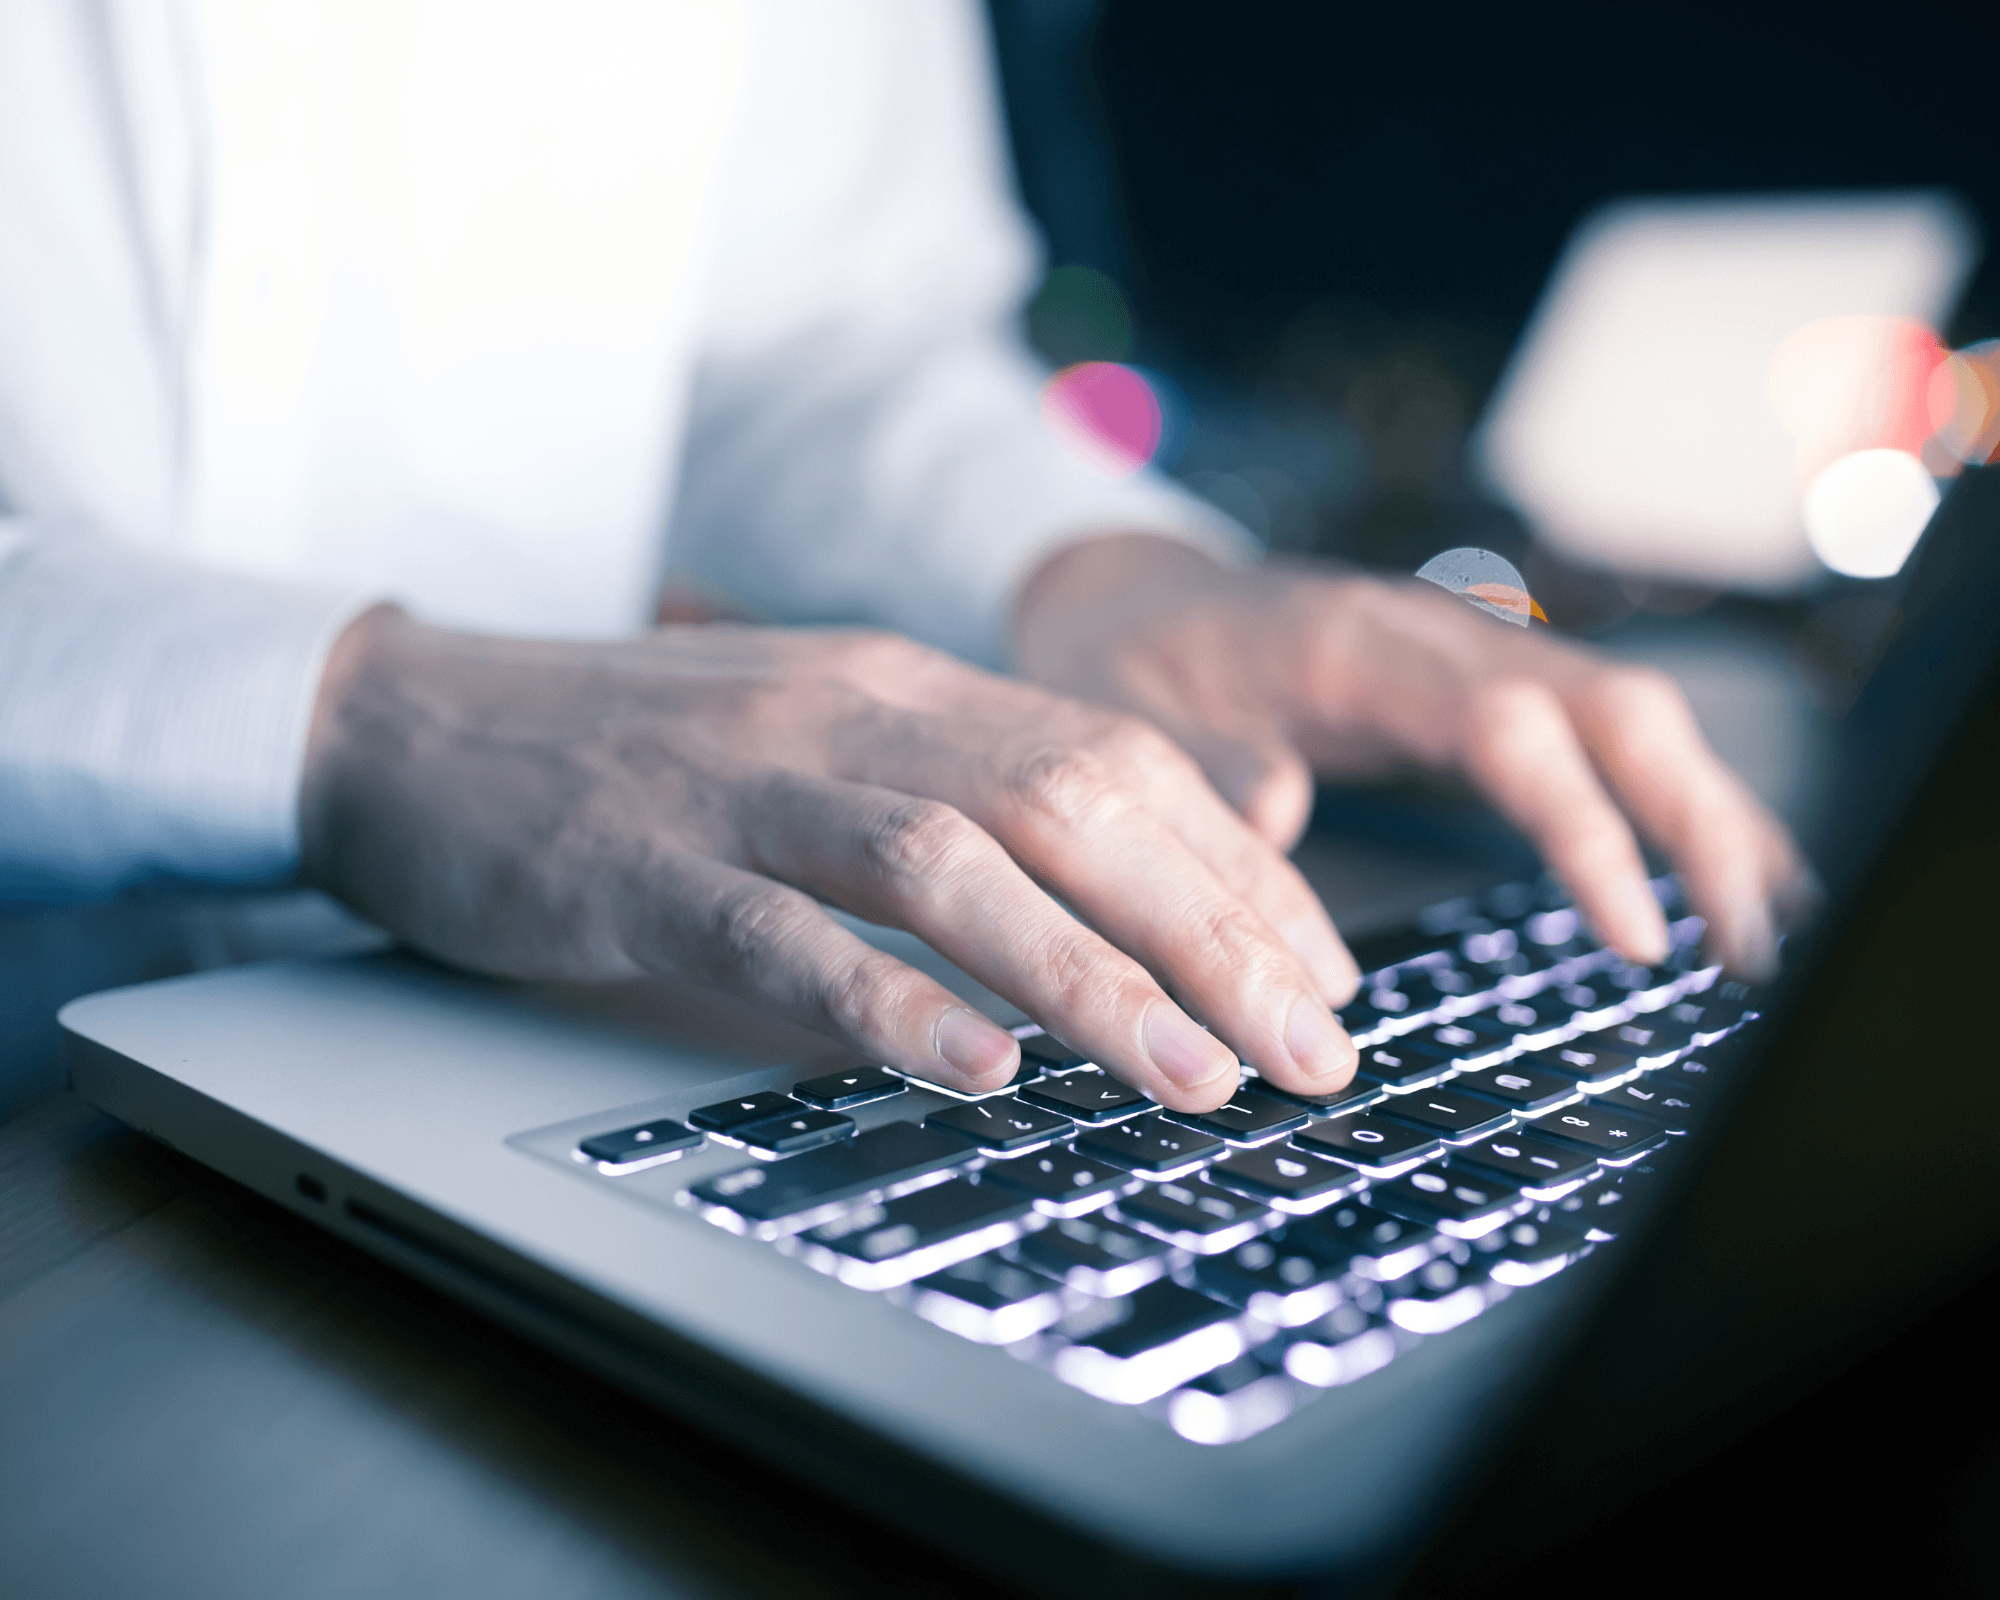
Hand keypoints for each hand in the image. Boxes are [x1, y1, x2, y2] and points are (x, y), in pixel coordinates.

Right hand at [300, 609, 1360, 1109]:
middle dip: (1216, 933)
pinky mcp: (642, 869)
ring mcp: (744, 786)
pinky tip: (978, 1068)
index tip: (1322, 973)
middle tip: (1317, 1052)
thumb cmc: (635, 753)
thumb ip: (958, 792)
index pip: (1120, 764)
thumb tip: (1110, 896)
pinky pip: (782, 935)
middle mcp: (849, 713)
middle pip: (1072, 805)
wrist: (411, 717)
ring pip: (950, 864)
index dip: (1241, 872)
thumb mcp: (824, 738)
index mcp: (907, 684)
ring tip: (1196, 1082)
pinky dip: (889, 1002)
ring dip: (1092, 978)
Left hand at [1013, 535, 1813, 977]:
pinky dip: (1671, 795)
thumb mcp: (1133, 720)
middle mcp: (1439, 638)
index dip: (1585, 827)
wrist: (1125, 587)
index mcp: (1359, 647)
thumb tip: (1276, 827)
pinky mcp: (1479, 684)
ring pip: (1628, 715)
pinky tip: (1726, 865)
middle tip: (1748, 950)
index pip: (1509, 728)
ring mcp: (1469, 654)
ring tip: (1765, 931)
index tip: (1637, 934)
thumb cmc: (1131, 658)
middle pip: (1612, 708)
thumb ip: (1212, 768)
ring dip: (1709, 812)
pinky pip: (1601, 730)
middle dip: (1698, 822)